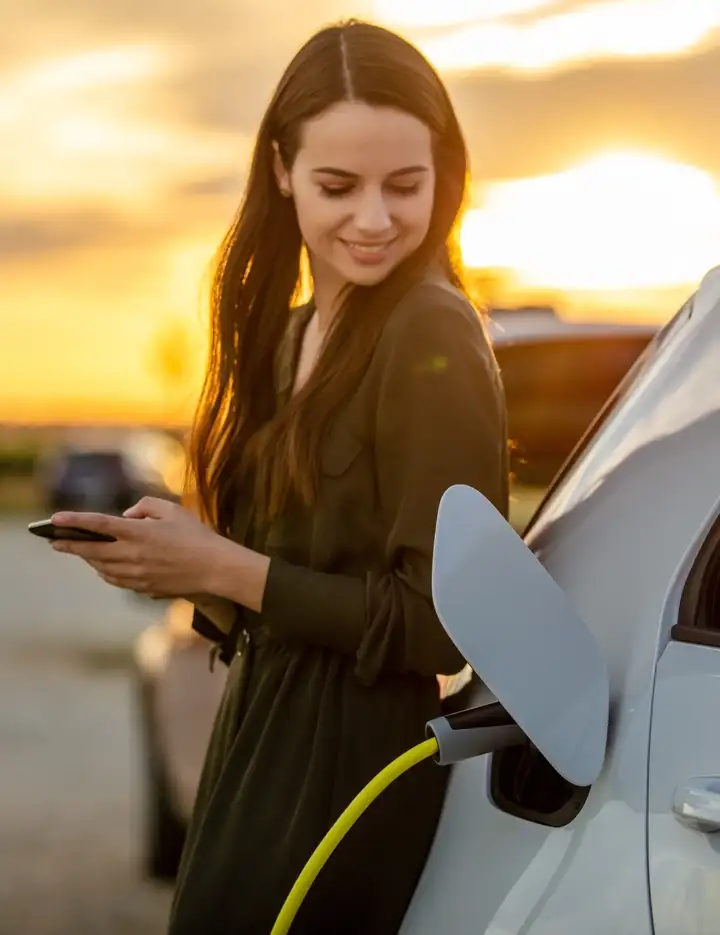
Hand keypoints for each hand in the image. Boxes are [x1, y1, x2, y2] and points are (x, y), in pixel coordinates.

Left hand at [50, 497, 228, 597]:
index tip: (54, 519)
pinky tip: (103, 566)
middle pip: (91, 551)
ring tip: (79, 551)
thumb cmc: (196, 536)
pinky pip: (116, 580)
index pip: (98, 525)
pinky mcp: (143, 588)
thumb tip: (126, 516)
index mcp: (139, 533)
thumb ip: (145, 506)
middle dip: (69, 545)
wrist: (214, 568)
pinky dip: (105, 571)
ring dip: (88, 559)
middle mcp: (133, 555)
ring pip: (102, 568)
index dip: (74, 521)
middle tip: (54, 541)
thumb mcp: (172, 510)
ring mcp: (137, 574)